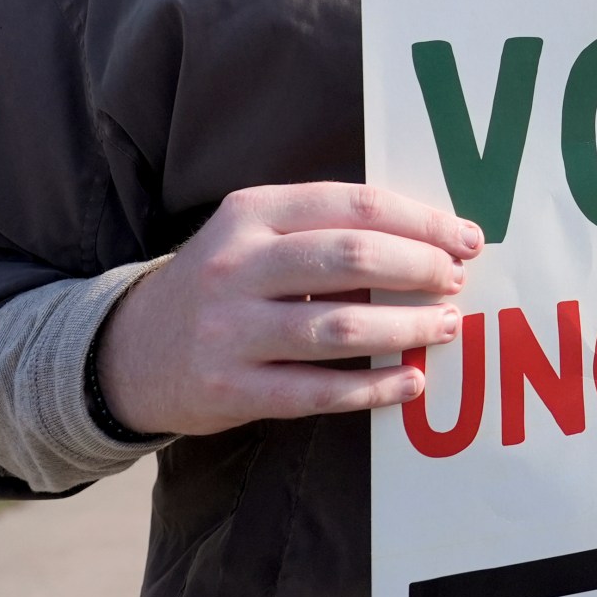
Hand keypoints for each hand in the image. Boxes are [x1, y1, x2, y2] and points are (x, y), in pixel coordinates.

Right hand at [97, 182, 483, 436]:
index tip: (464, 237)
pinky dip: (374, 388)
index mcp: (251, 212)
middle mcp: (237, 265)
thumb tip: (429, 241)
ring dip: (407, 327)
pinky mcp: (230, 390)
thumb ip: (324, 229)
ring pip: (341, 327)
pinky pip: (318, 391)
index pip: (353, 204)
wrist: (131, 351)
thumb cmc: (223, 284)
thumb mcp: (254, 234)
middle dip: (420, 268)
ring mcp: (230, 330)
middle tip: (457, 281)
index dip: (420, 221)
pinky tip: (410, 382)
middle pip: (352, 257)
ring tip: (446, 327)